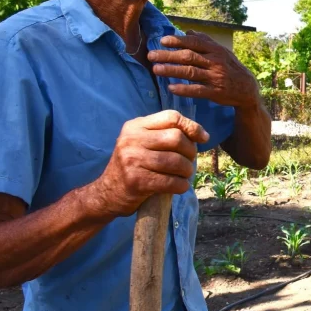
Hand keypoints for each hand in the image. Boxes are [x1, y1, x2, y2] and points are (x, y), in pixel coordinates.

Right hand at [89, 110, 208, 217]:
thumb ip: (164, 134)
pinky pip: (171, 182)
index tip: (203, 138)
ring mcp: (132, 160)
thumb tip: (200, 135)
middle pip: (176, 138)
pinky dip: (181, 186)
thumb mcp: (142, 143)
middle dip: (191, 152)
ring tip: (185, 175)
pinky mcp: (137, 181)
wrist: (107, 193)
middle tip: (189, 162)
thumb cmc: (133, 166)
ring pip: (176, 161)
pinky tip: (180, 186)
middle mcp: (132, 140)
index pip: (171, 117)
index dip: (192, 127)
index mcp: (135, 126)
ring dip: (187, 171)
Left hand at [148, 31, 259, 108]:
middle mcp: (216, 62)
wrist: (247, 88)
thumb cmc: (230, 67)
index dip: (178, 41)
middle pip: (188, 56)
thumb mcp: (222, 51)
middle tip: (151, 55)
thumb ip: (205, 41)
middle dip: (168, 55)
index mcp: (216, 50)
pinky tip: (171, 87)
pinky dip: (183, 89)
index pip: (194, 42)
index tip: (162, 41)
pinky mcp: (215, 92)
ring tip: (156, 69)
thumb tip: (188, 31)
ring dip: (171, 70)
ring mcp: (215, 77)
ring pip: (190, 72)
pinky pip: (197, 90)